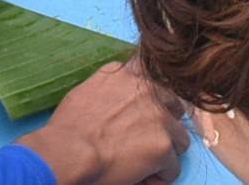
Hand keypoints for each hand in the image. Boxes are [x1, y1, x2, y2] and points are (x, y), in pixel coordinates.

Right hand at [20, 62, 189, 184]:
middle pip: (175, 107)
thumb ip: (113, 88)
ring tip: (142, 163)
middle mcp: (149, 90)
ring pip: (179, 139)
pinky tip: (140, 178)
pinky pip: (172, 168)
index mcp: (128, 73)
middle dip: (165, 124)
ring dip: (164, 151)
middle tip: (145, 141)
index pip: (154, 76)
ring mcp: (160, 117)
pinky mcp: (164, 146)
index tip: (147, 111)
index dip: (154, 98)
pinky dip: (158, 177)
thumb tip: (119, 101)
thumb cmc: (69, 126)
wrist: (70, 149)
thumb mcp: (89, 89)